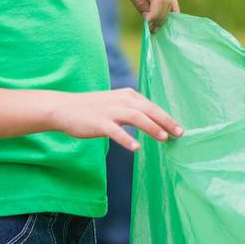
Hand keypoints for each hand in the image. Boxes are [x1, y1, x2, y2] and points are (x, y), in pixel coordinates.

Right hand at [48, 88, 184, 152]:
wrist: (65, 108)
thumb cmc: (92, 108)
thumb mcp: (115, 104)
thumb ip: (132, 109)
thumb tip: (152, 121)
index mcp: (127, 95)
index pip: (151, 106)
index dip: (166, 117)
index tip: (179, 128)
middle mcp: (121, 100)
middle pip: (148, 109)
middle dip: (166, 121)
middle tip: (179, 133)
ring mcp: (110, 111)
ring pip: (136, 117)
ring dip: (151, 127)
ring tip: (164, 138)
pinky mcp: (99, 122)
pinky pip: (115, 131)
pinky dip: (127, 138)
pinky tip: (136, 148)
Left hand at [88, 0, 178, 32]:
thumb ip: (139, 2)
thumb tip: (149, 19)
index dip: (155, 14)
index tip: (147, 26)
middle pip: (166, 0)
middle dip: (159, 17)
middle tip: (151, 31)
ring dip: (163, 14)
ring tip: (154, 28)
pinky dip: (165, 7)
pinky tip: (163, 19)